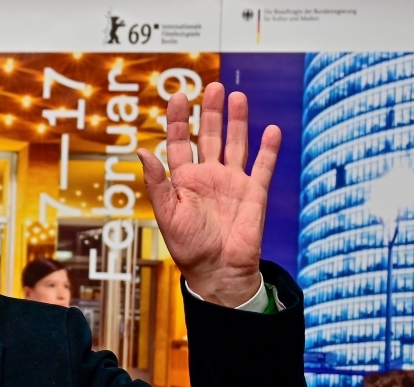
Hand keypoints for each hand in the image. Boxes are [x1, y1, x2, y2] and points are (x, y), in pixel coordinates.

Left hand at [138, 82, 281, 306]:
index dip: (179, 120)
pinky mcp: (254, 193)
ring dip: (237, 122)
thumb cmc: (188, 248)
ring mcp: (232, 183)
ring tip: (237, 97)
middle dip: (210, 113)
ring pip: (236, 144)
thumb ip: (157, 182)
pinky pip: (263, 167)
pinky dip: (269, 149)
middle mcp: (208, 177)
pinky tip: (270, 129)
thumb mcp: (167, 214)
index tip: (178, 97)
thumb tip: (142, 151)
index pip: (181, 143)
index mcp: (184, 181)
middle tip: (211, 88)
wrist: (218, 271)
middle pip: (210, 136)